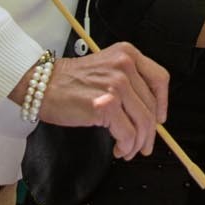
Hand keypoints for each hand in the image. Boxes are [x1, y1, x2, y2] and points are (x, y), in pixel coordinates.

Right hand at [36, 43, 169, 159]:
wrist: (42, 84)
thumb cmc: (69, 80)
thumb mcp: (105, 67)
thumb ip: (128, 82)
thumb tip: (147, 113)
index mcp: (128, 54)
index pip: (160, 79)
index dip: (163, 103)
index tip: (160, 119)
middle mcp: (125, 66)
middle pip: (151, 106)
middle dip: (150, 132)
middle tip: (144, 145)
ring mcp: (116, 85)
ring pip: (143, 122)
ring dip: (138, 142)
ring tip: (129, 150)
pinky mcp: (105, 104)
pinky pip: (127, 133)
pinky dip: (126, 145)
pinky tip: (119, 149)